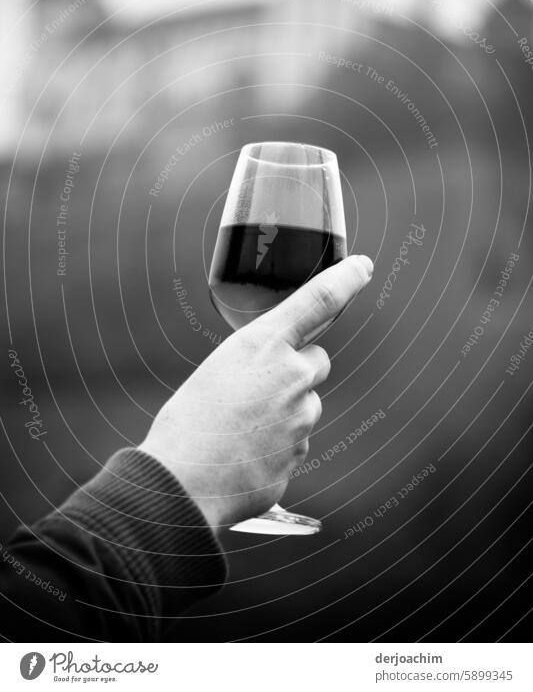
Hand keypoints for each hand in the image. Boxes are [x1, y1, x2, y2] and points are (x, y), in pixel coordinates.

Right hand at [138, 255, 372, 530]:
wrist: (179, 484)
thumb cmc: (187, 424)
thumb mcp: (216, 371)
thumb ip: (256, 365)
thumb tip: (275, 378)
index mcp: (262, 344)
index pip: (318, 299)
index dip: (345, 278)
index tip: (363, 266)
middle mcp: (291, 376)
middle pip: (317, 361)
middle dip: (298, 370)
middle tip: (259, 389)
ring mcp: (300, 419)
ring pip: (306, 406)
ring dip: (286, 412)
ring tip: (242, 429)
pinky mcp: (299, 456)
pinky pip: (295, 443)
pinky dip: (276, 446)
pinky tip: (244, 454)